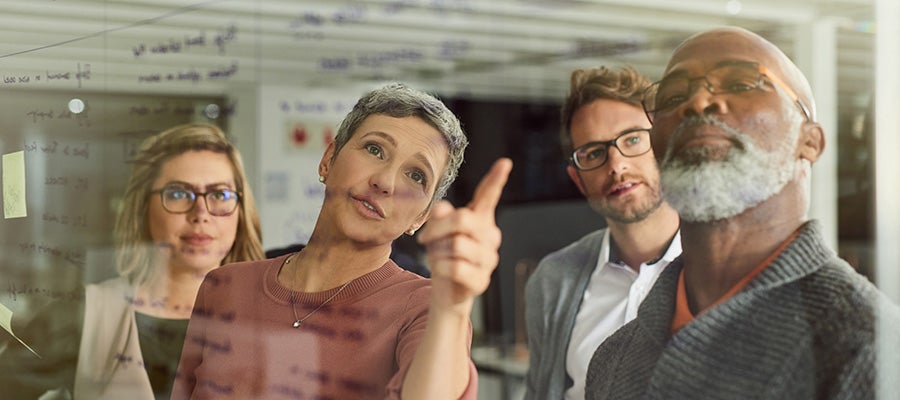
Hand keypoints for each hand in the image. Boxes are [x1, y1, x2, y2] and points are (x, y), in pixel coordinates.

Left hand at [416, 158, 512, 314]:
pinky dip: (440, 267)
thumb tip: (442, 208)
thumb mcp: (438, 233)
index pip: (488, 197)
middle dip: (437, 227)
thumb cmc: (445, 256)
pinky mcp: (481, 280)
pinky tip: (442, 270)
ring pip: (457, 245)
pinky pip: (455, 267)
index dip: (496, 180)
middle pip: (462, 219)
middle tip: (424, 238)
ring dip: (437, 251)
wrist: (447, 293)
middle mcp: (490, 237)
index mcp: (481, 220)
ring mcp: (489, 259)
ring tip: (437, 257)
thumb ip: (441, 217)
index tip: (505, 162)